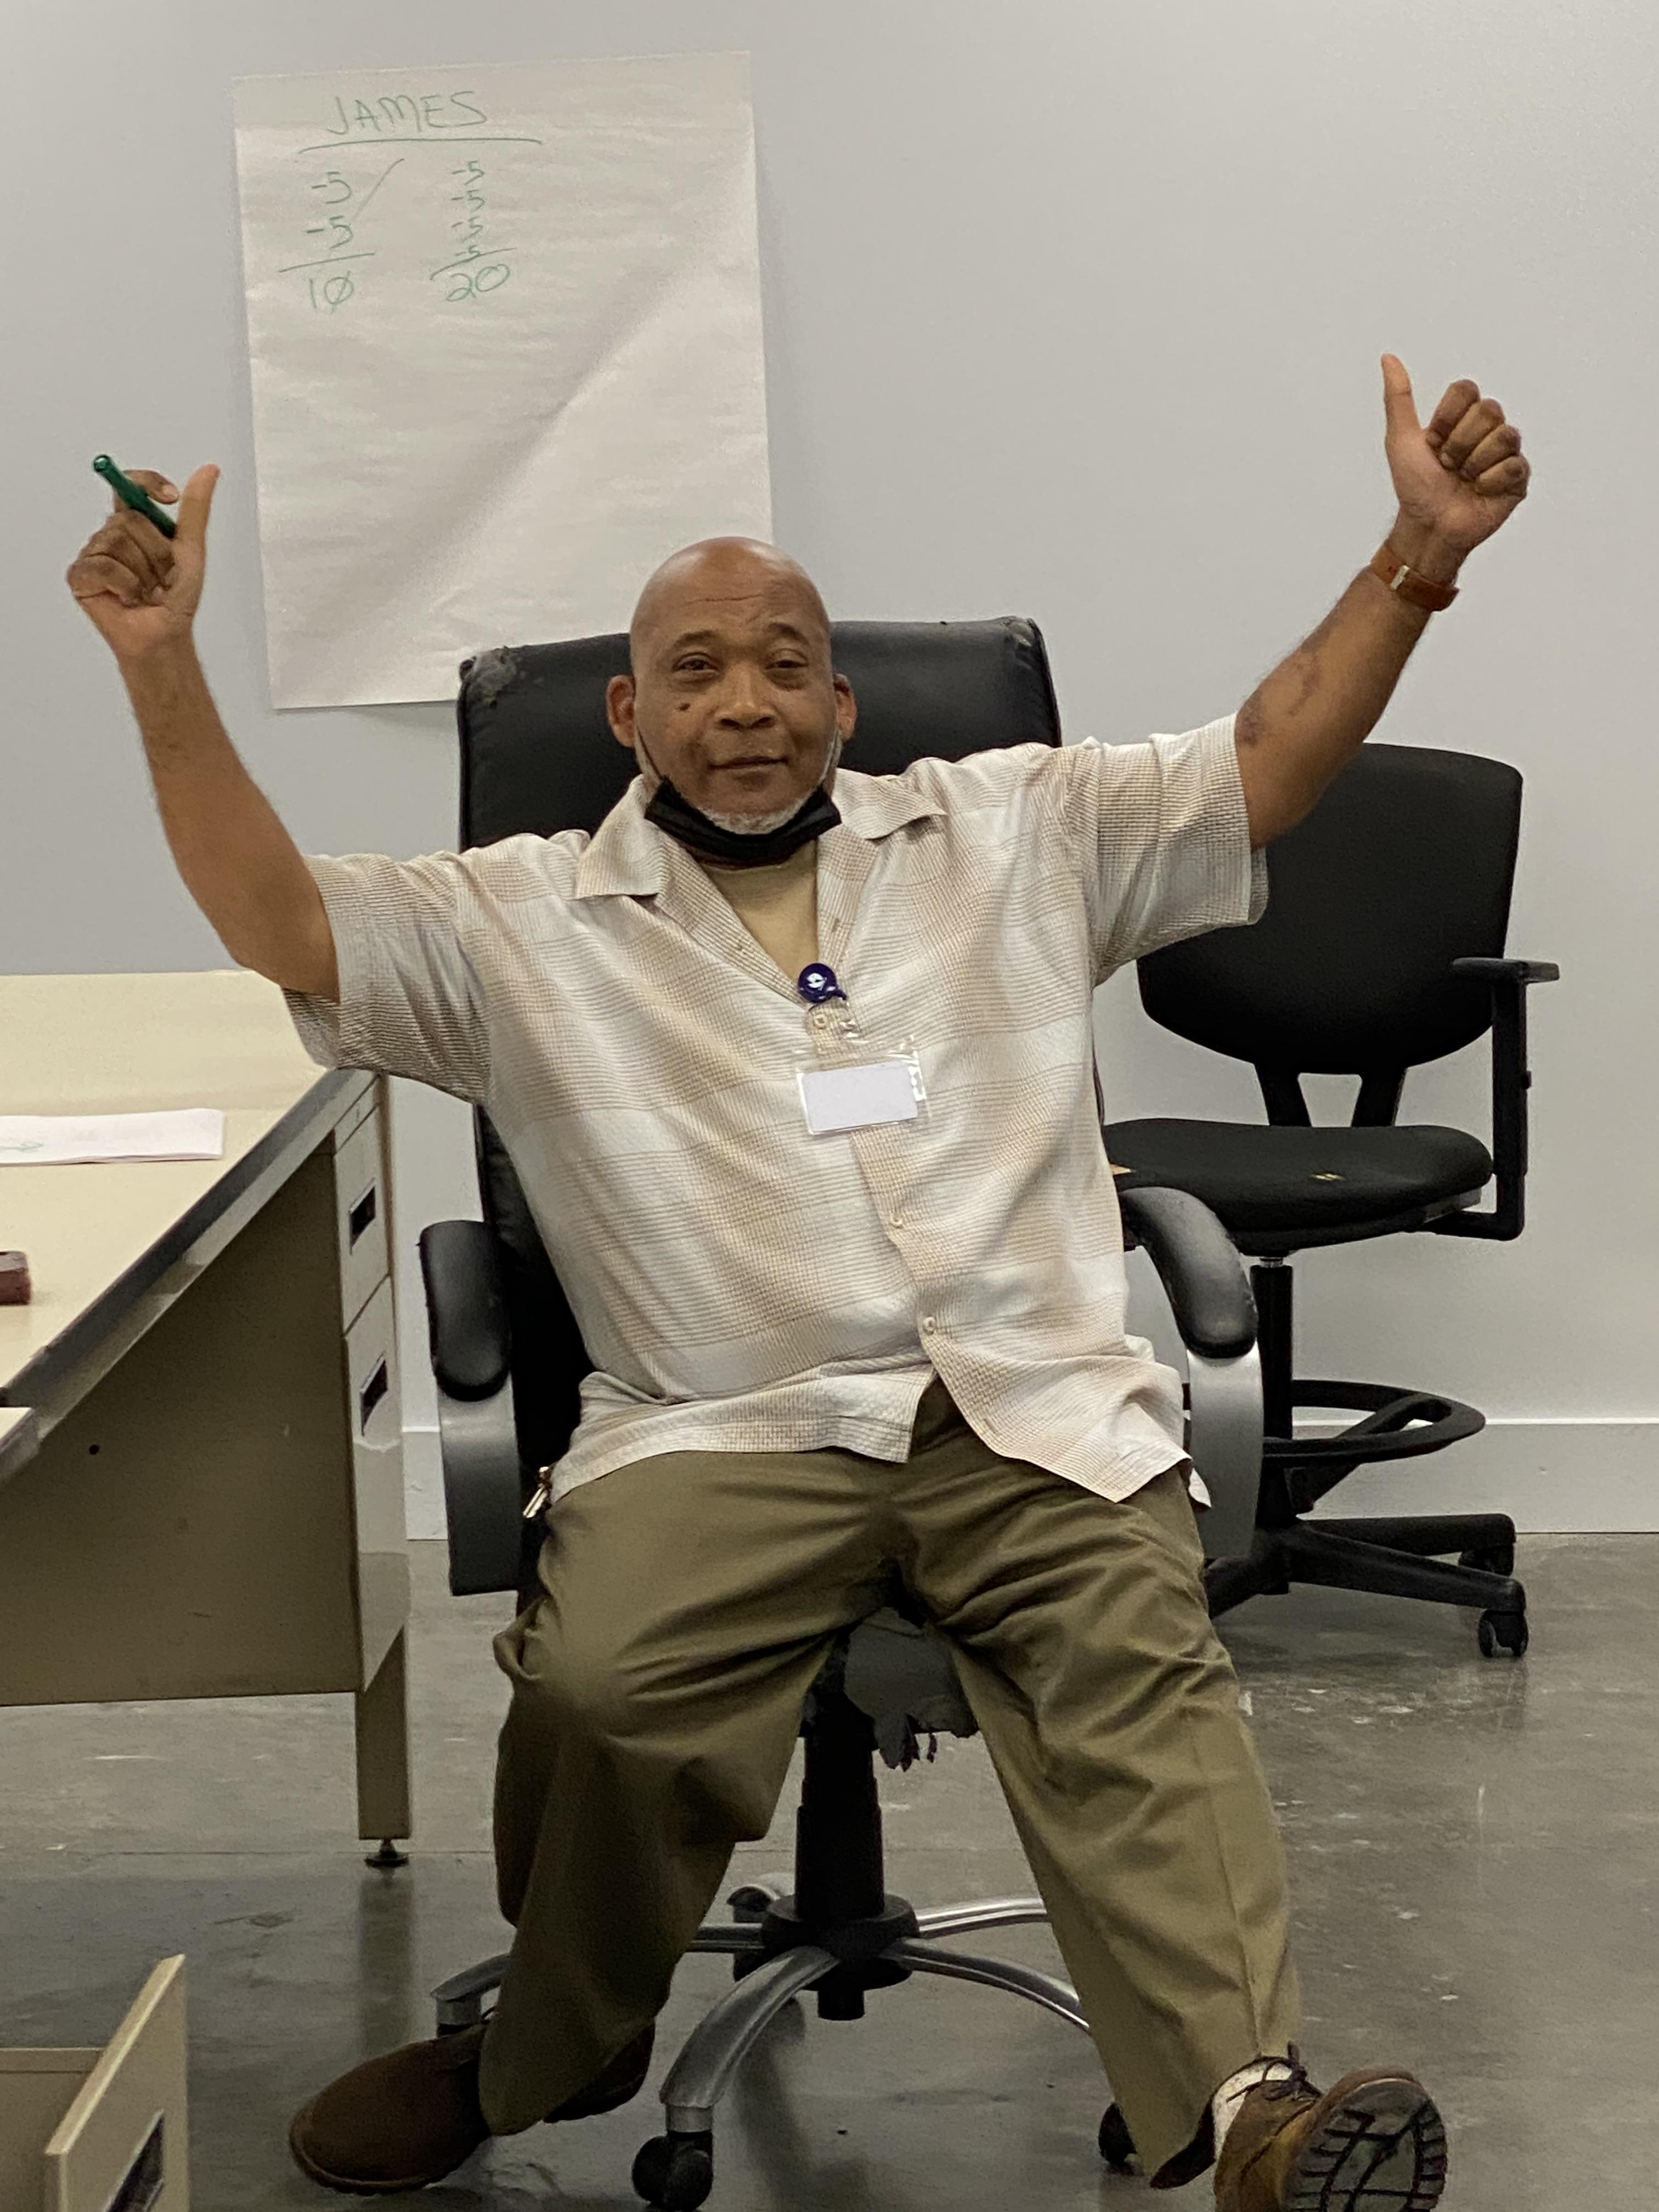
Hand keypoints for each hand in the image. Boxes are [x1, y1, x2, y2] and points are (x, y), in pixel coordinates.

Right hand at [66, 465, 218, 662]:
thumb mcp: (192, 550)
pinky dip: (126, 586)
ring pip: (117, 543)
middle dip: (157, 552)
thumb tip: (210, 470)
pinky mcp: (80, 575)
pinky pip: (104, 567)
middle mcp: (111, 534)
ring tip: (146, 591)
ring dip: (143, 573)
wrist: (164, 634)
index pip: (129, 486)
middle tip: (162, 577)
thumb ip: (196, 510)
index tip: (170, 496)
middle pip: (130, 520)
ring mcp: (93, 554)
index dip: (146, 484)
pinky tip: (129, 598)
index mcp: (134, 523)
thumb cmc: (176, 597)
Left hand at [1380, 357, 1530, 575]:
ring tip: (1463, 480)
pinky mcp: (1518, 477)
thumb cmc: (1415, 486)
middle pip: (1488, 410)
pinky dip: (1490, 482)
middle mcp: (1488, 429)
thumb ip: (1397, 398)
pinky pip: (1513, 465)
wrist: (1428, 526)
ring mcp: (1506, 452)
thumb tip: (1387, 358)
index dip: (1446, 418)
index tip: (1432, 443)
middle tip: (1448, 466)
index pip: (1466, 390)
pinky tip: (1480, 492)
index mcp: (1464, 416)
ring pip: (1504, 436)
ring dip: (1473, 464)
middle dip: (1459, 444)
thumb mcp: (1400, 440)